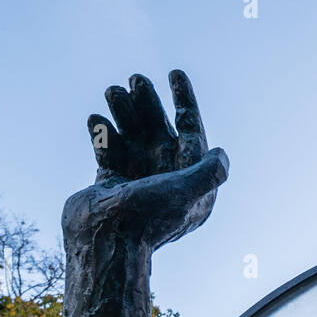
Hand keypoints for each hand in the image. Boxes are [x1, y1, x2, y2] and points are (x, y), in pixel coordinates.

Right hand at [63, 69, 228, 249]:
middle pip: (160, 132)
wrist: (104, 243)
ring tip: (111, 91)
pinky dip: (103, 134)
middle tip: (135, 79)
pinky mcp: (112, 185)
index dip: (186, 102)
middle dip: (149, 104)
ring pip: (134, 137)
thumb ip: (208, 171)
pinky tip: (95, 118)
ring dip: (124, 113)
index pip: (192, 135)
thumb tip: (220, 152)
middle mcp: (168, 182)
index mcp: (192, 185)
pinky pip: (110, 151)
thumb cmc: (147, 219)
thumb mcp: (186, 191)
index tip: (174, 74)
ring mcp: (139, 183)